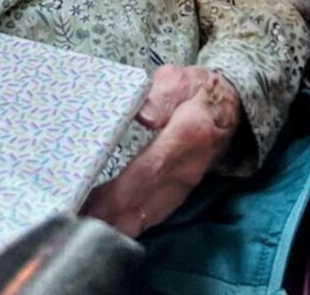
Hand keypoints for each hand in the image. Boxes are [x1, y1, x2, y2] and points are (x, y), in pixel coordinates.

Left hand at [81, 65, 242, 237]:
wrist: (230, 110)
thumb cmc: (197, 92)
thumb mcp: (180, 80)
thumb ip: (162, 95)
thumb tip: (144, 116)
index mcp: (186, 136)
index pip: (151, 168)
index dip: (124, 189)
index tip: (98, 201)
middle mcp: (186, 168)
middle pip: (147, 198)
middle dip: (114, 214)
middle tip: (79, 223)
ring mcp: (184, 183)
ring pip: (151, 211)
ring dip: (121, 223)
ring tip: (88, 228)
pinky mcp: (180, 190)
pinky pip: (156, 211)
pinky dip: (134, 222)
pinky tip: (112, 227)